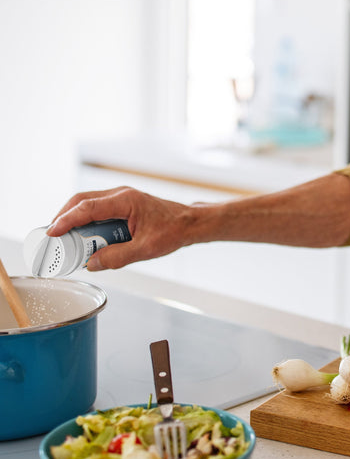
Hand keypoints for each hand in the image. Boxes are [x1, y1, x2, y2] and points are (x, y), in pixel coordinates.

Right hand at [48, 186, 196, 270]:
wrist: (189, 223)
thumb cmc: (173, 230)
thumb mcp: (146, 249)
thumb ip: (118, 257)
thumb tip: (92, 264)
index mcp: (125, 200)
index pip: (87, 207)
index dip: (66, 220)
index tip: (52, 233)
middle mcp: (120, 195)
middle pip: (81, 202)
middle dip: (64, 219)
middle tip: (53, 239)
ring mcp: (120, 198)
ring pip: (87, 205)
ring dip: (74, 221)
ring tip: (66, 241)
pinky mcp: (121, 205)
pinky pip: (97, 210)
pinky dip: (86, 222)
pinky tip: (84, 238)